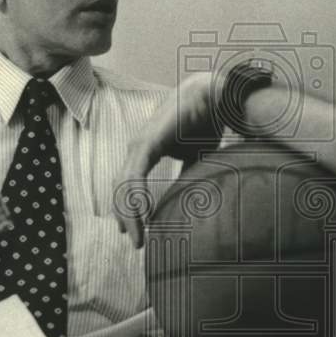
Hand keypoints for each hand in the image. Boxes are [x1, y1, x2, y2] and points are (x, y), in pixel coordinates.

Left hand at [112, 71, 223, 247]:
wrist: (213, 95)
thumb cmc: (205, 120)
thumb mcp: (196, 156)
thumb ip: (188, 175)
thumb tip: (190, 198)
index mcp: (147, 150)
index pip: (130, 183)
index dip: (130, 208)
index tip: (135, 230)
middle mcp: (138, 148)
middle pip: (121, 189)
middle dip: (125, 217)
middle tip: (136, 241)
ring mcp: (140, 145)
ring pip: (124, 186)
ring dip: (129, 215)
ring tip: (138, 237)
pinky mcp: (146, 144)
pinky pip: (134, 178)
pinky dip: (136, 200)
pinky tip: (144, 217)